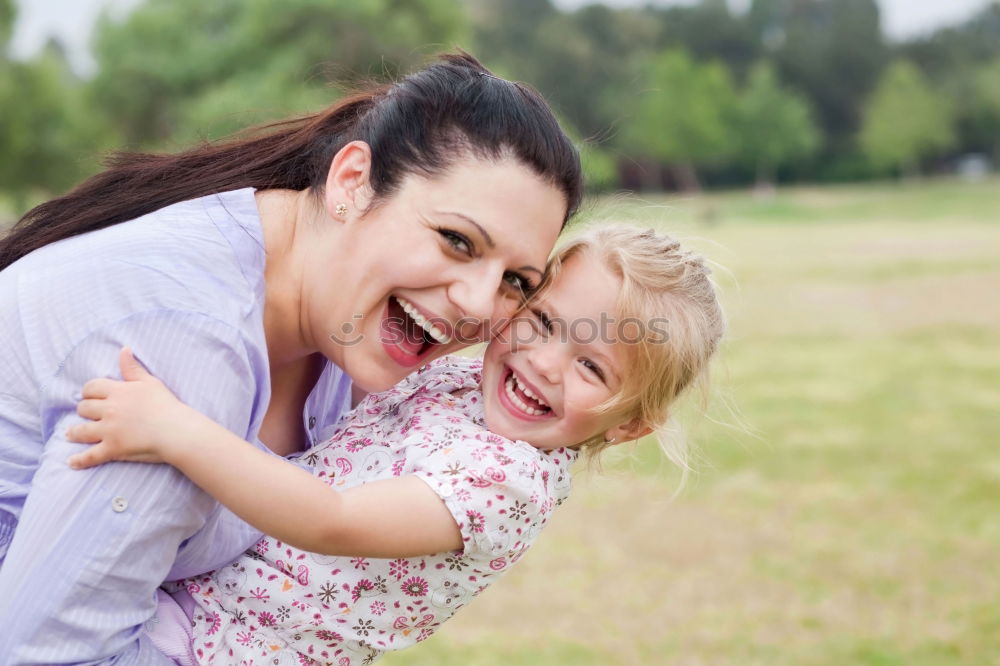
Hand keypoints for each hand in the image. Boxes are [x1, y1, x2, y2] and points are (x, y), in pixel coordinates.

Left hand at [66, 347, 205, 468]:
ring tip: (70, 434)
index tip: (90, 396)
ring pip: (81, 430)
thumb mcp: (150, 382)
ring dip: (74, 432)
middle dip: (84, 410)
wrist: (176, 430)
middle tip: (86, 414)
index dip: (89, 392)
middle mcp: (109, 410)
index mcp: (118, 392)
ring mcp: (109, 430)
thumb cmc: (166, 405)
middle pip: (84, 408)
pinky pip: (90, 456)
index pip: (92, 387)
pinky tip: (71, 462)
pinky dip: (79, 460)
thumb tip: (124, 349)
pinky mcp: (112, 448)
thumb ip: (133, 368)